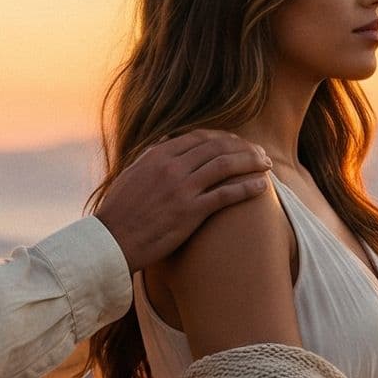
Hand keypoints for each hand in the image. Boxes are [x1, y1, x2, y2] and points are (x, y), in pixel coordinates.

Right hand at [94, 131, 273, 270]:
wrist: (111, 240)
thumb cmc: (119, 211)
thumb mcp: (131, 174)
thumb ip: (150, 156)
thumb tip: (165, 141)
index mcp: (158, 155)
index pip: (199, 137)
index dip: (223, 138)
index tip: (237, 143)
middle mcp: (173, 167)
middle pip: (218, 147)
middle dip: (243, 147)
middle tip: (258, 153)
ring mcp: (183, 189)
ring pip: (226, 166)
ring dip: (251, 162)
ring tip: (266, 164)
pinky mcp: (191, 212)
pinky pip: (226, 194)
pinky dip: (247, 187)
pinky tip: (261, 186)